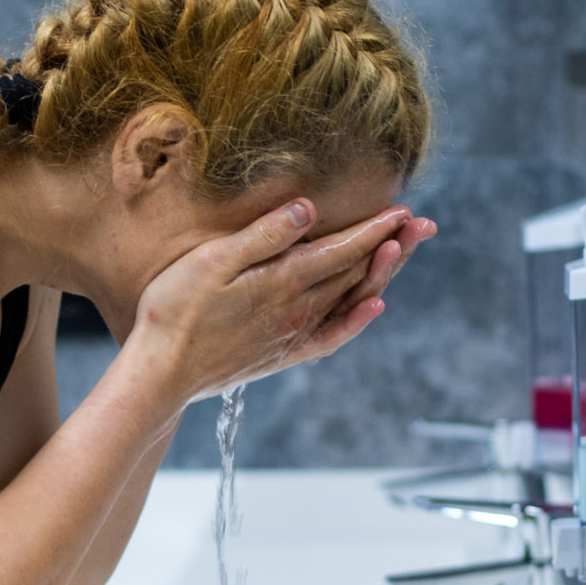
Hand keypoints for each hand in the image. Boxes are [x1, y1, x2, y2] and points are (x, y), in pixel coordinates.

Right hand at [128, 201, 430, 403]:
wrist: (161, 373)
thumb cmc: (175, 311)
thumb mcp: (212, 261)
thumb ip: (264, 236)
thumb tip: (309, 210)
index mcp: (285, 282)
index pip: (343, 249)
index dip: (376, 228)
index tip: (403, 210)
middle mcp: (299, 310)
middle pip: (357, 272)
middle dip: (393, 245)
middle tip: (424, 225)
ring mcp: (294, 335)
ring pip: (351, 299)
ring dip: (383, 273)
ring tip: (404, 251)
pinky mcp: (284, 355)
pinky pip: (333, 337)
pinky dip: (358, 320)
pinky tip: (372, 308)